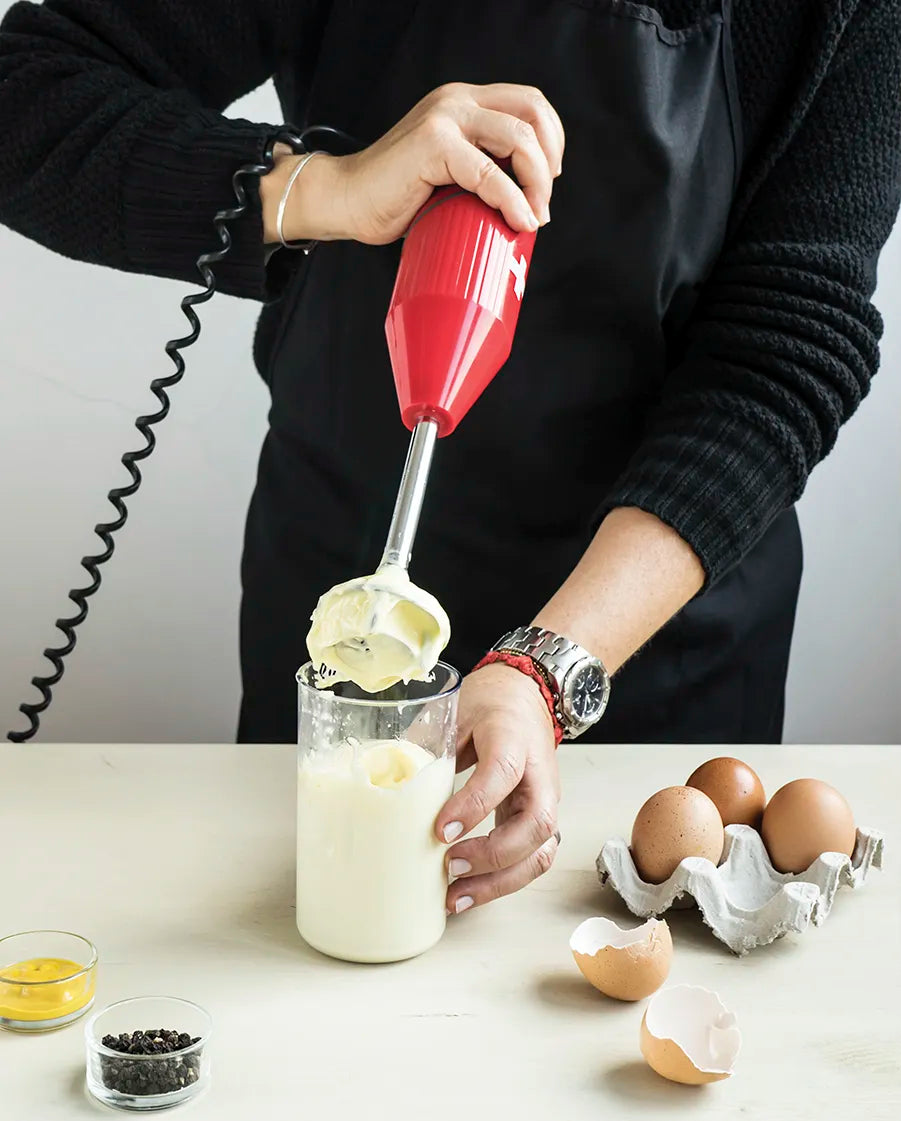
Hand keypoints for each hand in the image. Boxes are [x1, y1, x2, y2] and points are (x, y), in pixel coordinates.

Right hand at [264, 82, 563, 244]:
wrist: (346, 200)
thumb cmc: (394, 196)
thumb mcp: (449, 173)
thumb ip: (481, 168)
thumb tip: (526, 200)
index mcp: (462, 102)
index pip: (528, 104)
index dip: (551, 140)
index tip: (547, 180)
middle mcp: (456, 101)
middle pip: (531, 114)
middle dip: (548, 162)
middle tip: (543, 202)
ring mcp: (444, 119)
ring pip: (519, 138)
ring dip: (537, 182)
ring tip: (534, 215)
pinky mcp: (433, 145)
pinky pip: (490, 173)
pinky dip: (512, 200)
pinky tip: (519, 220)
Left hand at [436, 663, 560, 913]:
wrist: (524, 698)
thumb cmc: (489, 706)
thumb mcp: (455, 711)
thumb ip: (429, 744)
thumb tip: (388, 780)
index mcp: (514, 738)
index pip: (503, 773)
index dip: (474, 804)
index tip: (441, 828)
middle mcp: (538, 774)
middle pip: (536, 824)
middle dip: (494, 854)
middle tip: (451, 865)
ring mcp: (544, 801)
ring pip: (540, 852)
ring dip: (500, 881)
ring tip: (456, 896)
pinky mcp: (537, 821)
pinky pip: (531, 859)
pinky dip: (502, 883)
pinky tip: (467, 892)